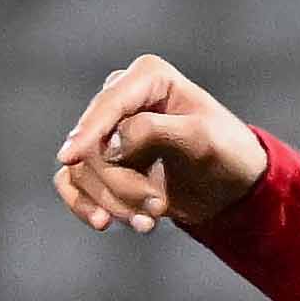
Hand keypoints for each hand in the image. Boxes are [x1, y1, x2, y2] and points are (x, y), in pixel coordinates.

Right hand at [48, 53, 269, 235]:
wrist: (229, 187)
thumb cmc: (225, 152)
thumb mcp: (201, 137)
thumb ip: (156, 131)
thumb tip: (110, 145)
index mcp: (148, 77)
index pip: (109, 104)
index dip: (88, 131)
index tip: (70, 158)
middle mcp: (121, 98)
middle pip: (94, 142)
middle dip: (120, 183)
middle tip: (158, 208)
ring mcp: (107, 131)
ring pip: (82, 168)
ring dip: (113, 201)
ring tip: (150, 221)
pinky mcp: (99, 162)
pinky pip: (72, 183)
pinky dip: (87, 206)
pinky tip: (104, 223)